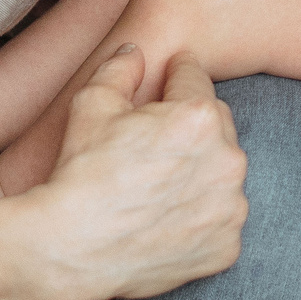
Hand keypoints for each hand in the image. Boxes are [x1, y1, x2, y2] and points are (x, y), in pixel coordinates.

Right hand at [23, 48, 246, 299]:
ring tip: (161, 183)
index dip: (175, 75)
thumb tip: (135, 50)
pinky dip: (202, 218)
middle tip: (159, 139)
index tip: (167, 79)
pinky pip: (221, 222)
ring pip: (222, 175)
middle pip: (217, 125)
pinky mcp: (225, 248)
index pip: (195, 79)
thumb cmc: (80, 173)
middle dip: (192, 125)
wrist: (70, 249)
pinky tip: (169, 219)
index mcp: (199, 118)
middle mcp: (227, 161)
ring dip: (202, 172)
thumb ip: (120, 68)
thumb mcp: (92, 105)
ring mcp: (230, 209)